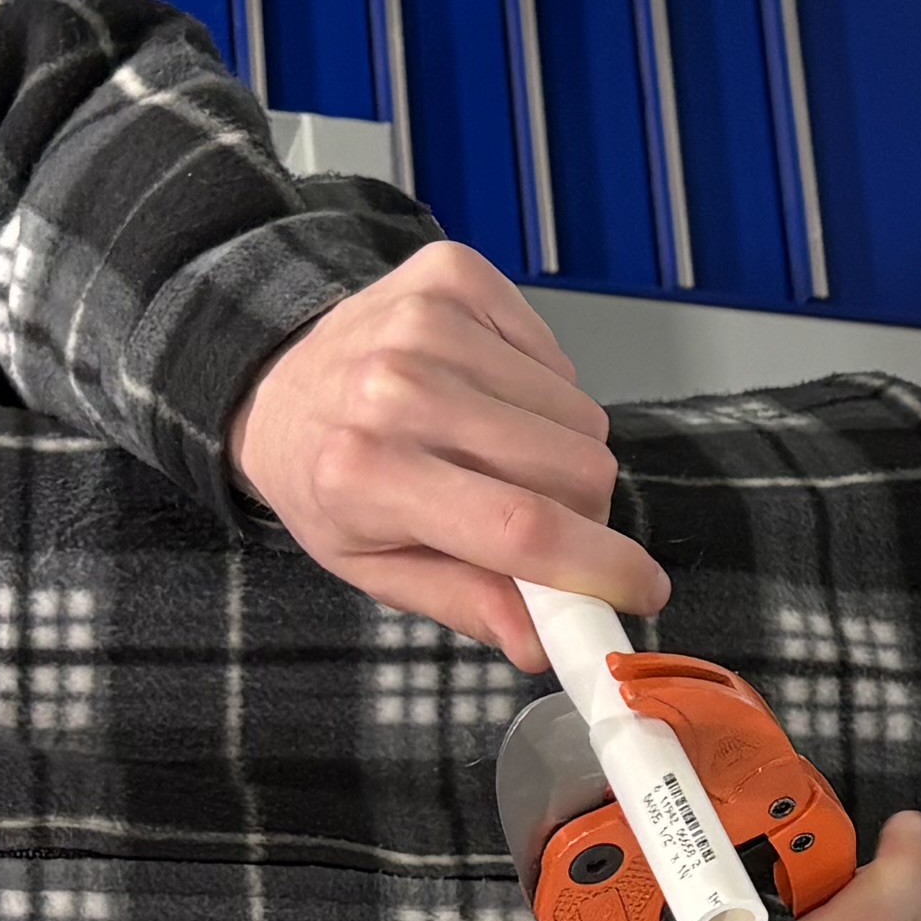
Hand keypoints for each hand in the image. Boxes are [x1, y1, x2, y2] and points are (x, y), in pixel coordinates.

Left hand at [230, 242, 668, 663]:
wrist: (275, 379)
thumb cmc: (329, 480)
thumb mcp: (375, 565)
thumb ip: (465, 603)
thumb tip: (543, 643)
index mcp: (367, 475)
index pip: (522, 529)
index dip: (603, 566)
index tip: (645, 588)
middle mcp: (398, 388)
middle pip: (574, 468)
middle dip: (581, 509)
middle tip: (537, 515)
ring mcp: (429, 322)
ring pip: (579, 413)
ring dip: (560, 449)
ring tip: (499, 453)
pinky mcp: (456, 277)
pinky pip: (559, 357)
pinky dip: (541, 390)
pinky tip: (489, 399)